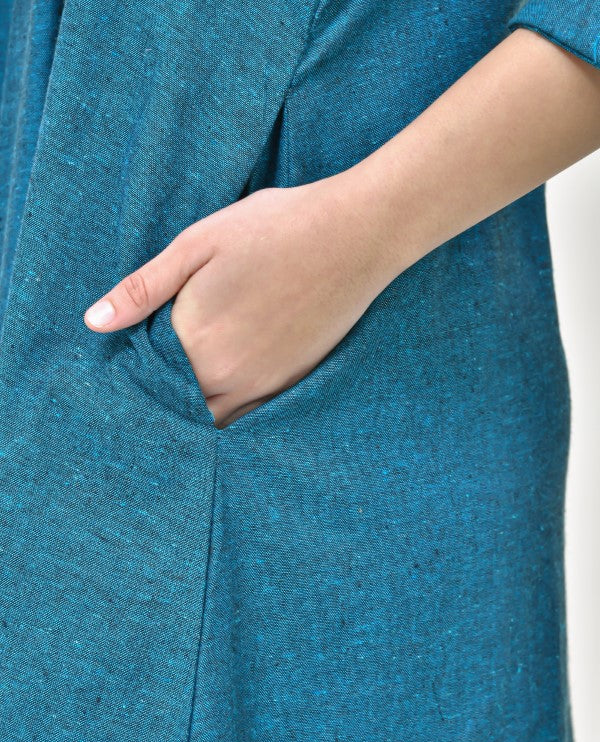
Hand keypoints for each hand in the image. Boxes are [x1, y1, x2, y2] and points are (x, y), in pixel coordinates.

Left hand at [83, 174, 399, 427]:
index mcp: (195, 340)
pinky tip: (227, 381)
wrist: (354, 234)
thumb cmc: (273, 229)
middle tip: (156, 370)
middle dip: (161, 392)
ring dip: (194, 404)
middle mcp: (226, 375)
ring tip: (194, 374)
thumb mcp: (198, 244)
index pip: (145, 375)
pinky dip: (229, 407)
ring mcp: (263, 385)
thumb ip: (144, 289)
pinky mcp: (291, 384)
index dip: (134, 368)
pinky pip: (247, 415)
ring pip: (211, 416)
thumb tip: (95, 322)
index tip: (133, 355)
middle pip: (176, 403)